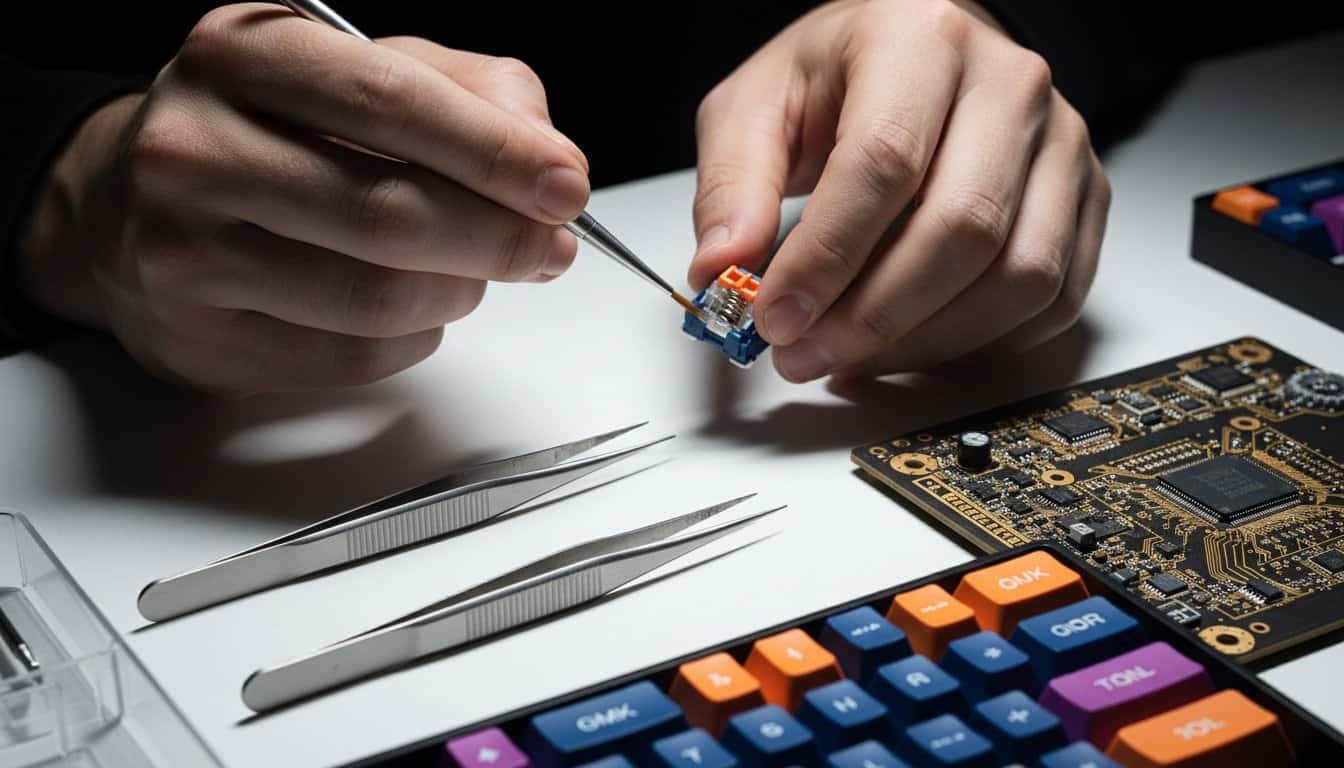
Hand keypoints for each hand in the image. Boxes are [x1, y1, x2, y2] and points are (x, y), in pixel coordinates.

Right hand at [15, 3, 588, 393]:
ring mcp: (185, 250)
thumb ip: (468, 91)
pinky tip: (413, 309)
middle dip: (499, 238)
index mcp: (242, 52)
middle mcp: (196, 147)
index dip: (496, 151)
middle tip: (551, 248)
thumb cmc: (269, 131)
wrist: (131, 206)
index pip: (392, 101)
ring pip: (377, 298)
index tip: (567, 185)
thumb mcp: (360, 70)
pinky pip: (354, 357)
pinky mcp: (201, 337)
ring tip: (474, 272)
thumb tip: (547, 154)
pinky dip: (415, 339)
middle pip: (389, 212)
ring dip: (459, 293)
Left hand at [689, 0, 1108, 380]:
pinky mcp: (1082, 198)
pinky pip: (1054, 298)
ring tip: (849, 358)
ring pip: (1019, 274)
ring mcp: (1059, 142)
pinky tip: (914, 345)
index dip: (828, 257)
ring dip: (925, 341)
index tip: (776, 315)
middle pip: (962, 226)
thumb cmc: (839, 76)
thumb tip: (721, 272)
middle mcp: (1009, 83)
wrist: (916, 56)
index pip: (885, 161)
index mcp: (920, 36)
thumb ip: (731, 186)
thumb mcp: (756, 106)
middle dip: (873, 316)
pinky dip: (981, 343)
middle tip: (804, 353)